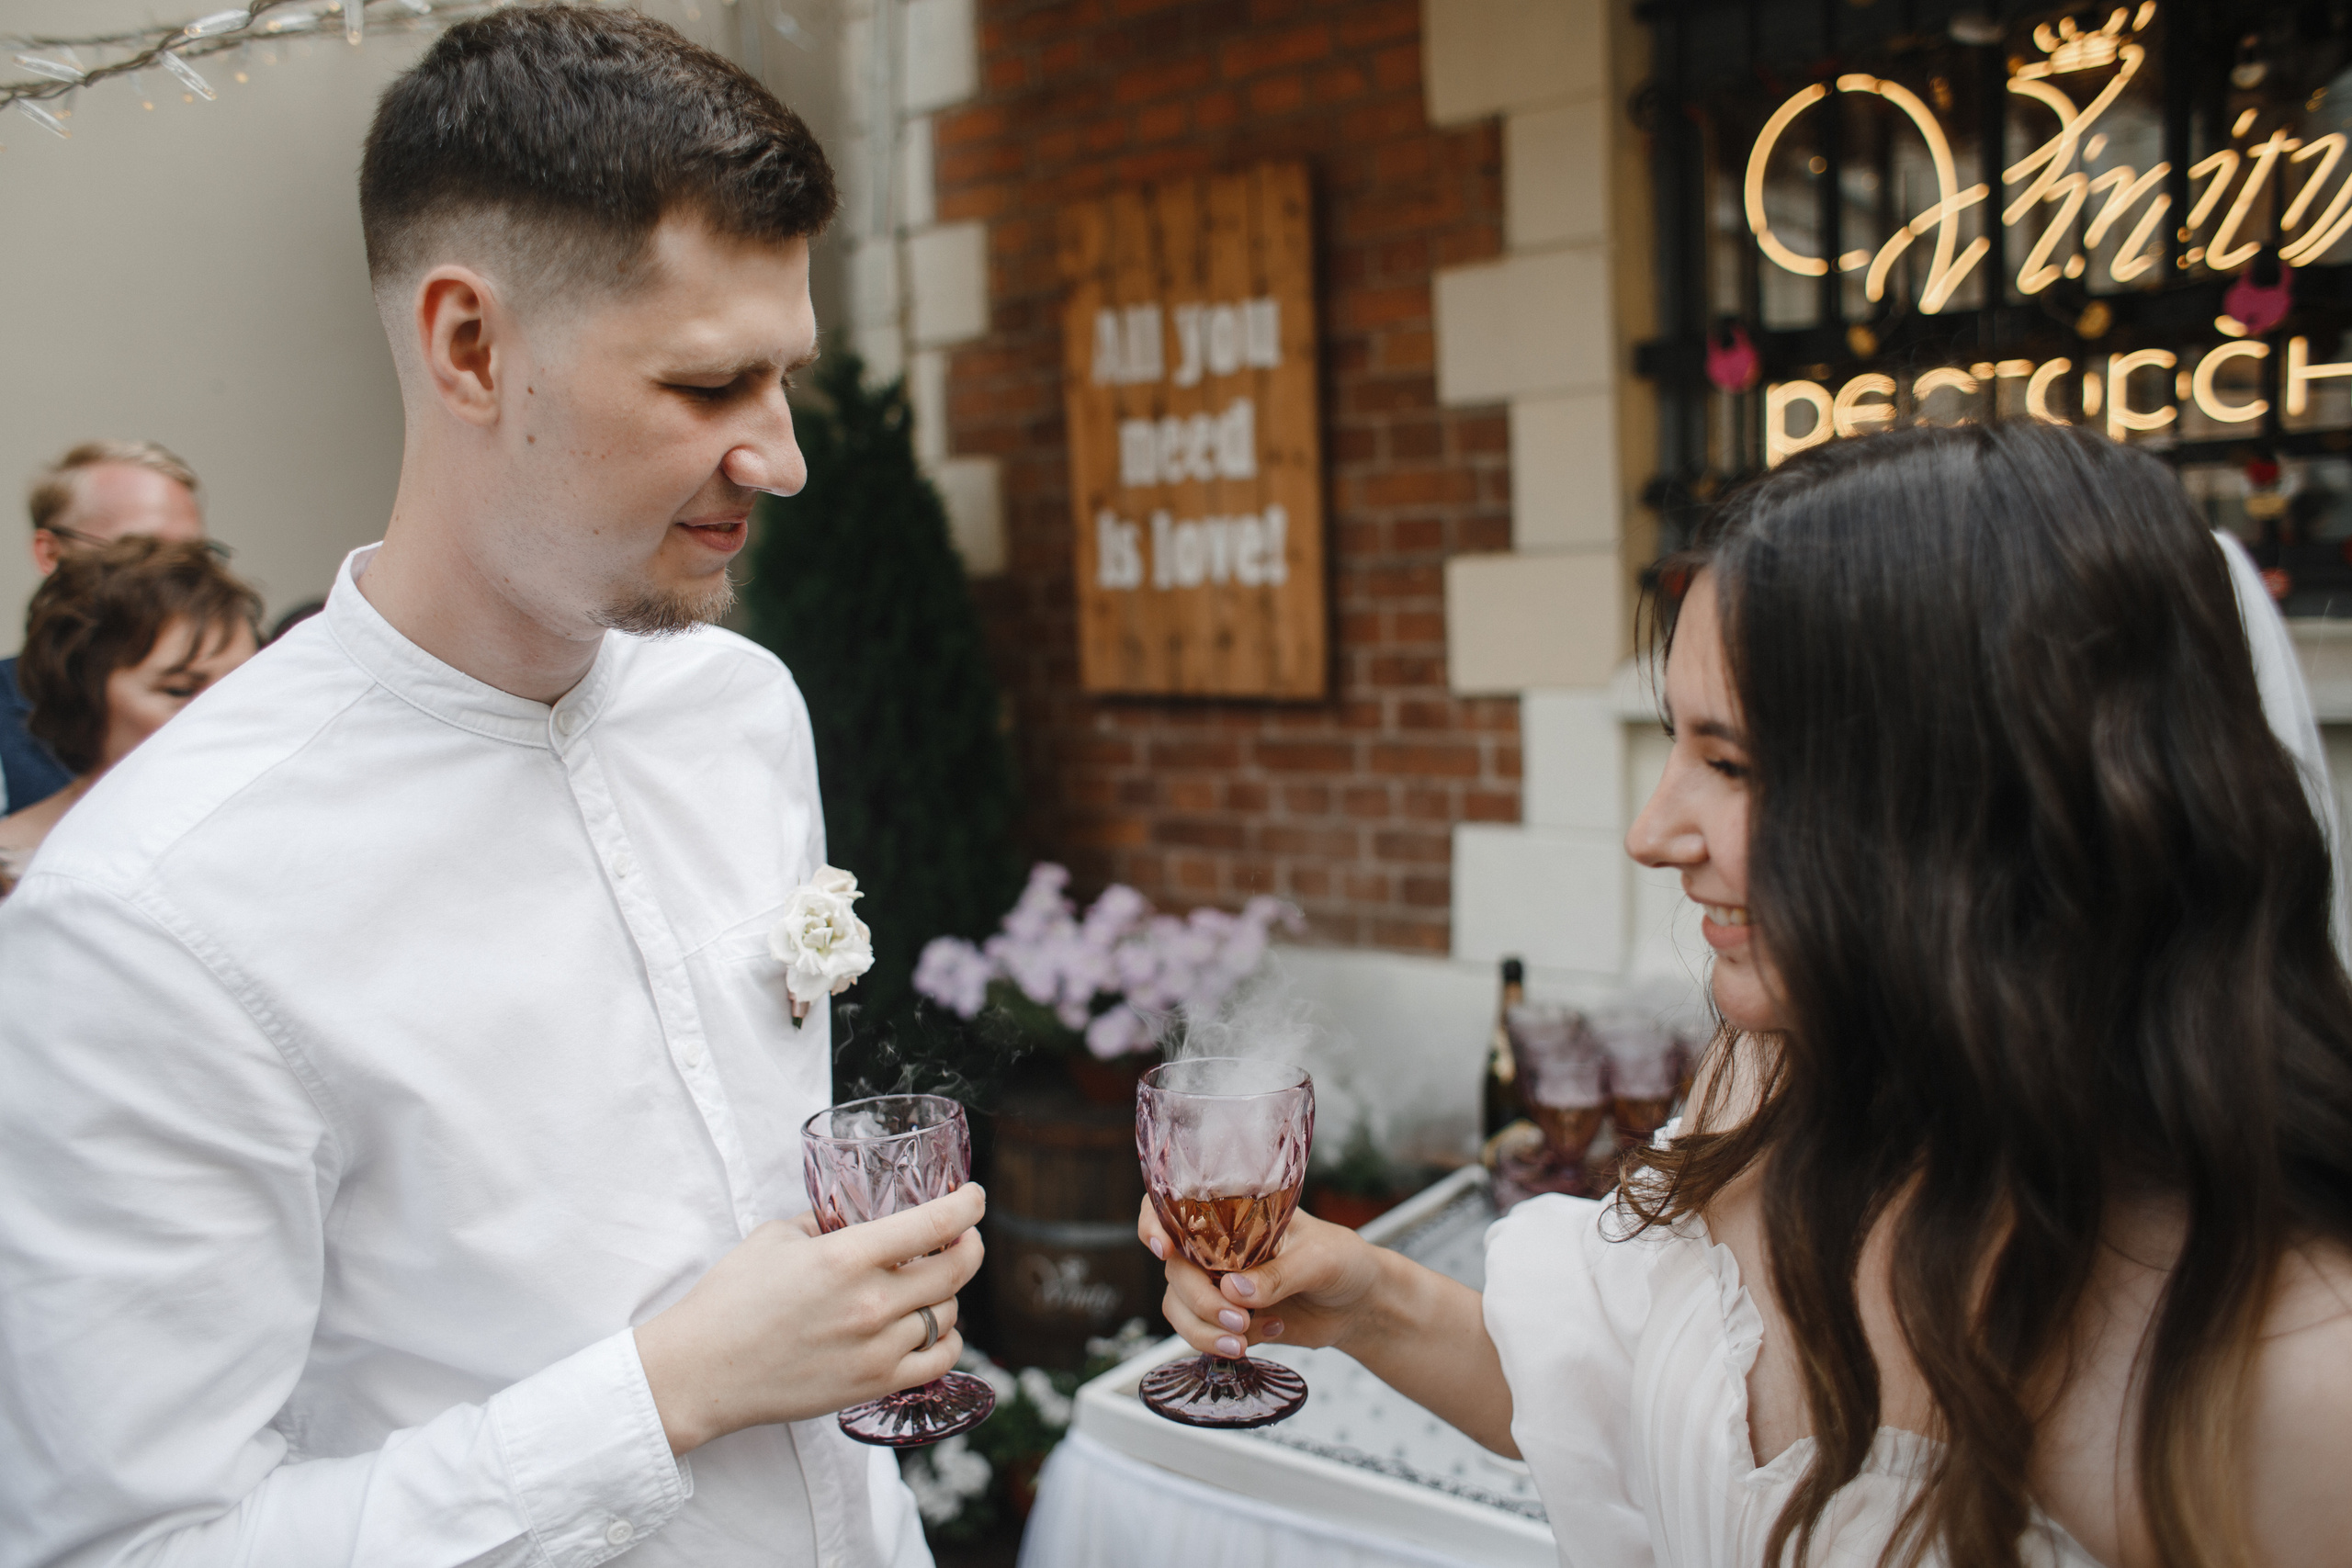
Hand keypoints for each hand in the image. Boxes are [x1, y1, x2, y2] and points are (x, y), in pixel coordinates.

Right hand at [635, 1182, 985, 1453]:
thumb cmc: (730, 1300)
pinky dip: (947, 1340)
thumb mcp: (776, 1238)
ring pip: (947, 1314)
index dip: (968, 1205)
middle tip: (965, 1237)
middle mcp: (871, 1303)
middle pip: (956, 1269)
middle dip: (970, 1245)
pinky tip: (934, 1328)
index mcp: (847, 1257)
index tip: (974, 1196)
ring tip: (932, 1284)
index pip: (935, 1224)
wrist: (701, 1372)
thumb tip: (853, 1216)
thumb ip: (823, 1223)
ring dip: (948, 1294)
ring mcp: (876, 1349)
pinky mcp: (873, 1385)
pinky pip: (939, 1359)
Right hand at [1139, 1196, 1387, 1359]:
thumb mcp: (1319, 1259)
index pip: (1174, 1205)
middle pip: (1175, 1268)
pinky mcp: (1226, 1316)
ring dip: (1203, 1329)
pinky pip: (1199, 1331)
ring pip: (1178, 1304)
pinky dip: (1221, 1341)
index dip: (1154, 1222)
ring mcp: (1218, 1282)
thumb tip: (1233, 1291)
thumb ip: (1278, 1274)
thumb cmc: (1344, 1262)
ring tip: (1244, 1339)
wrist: (1360, 1306)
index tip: (1164, 1249)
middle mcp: (1218, 1245)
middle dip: (1198, 1299)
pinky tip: (1267, 1333)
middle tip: (1237, 1320)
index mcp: (1235, 1212)